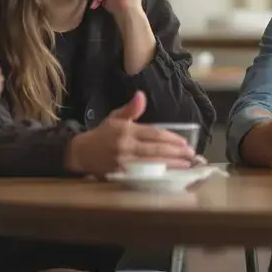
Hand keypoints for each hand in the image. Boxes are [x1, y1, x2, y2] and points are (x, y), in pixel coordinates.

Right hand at [64, 91, 195, 175]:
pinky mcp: (120, 175)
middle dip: (175, 152)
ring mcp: (123, 162)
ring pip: (151, 163)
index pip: (153, 133)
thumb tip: (141, 95)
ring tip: (186, 165)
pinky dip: (157, 175)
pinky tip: (169, 175)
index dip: (170, 138)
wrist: (80, 153)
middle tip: (191, 155)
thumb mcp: (115, 118)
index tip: (184, 142)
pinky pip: (142, 175)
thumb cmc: (102, 135)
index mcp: (126, 130)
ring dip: (171, 165)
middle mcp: (125, 145)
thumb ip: (131, 109)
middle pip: (155, 149)